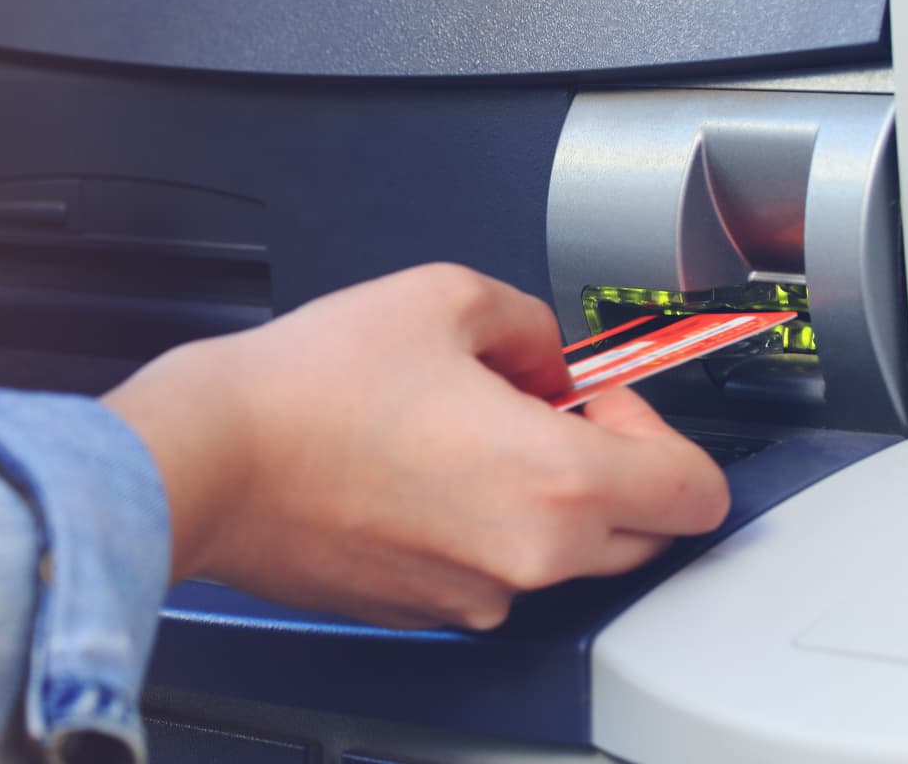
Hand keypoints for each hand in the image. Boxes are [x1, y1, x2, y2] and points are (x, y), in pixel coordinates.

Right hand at [103, 263, 729, 629]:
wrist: (210, 459)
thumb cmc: (308, 390)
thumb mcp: (444, 296)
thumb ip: (530, 322)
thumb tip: (544, 353)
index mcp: (557, 483)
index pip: (697, 494)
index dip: (661, 433)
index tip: (600, 402)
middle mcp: (528, 558)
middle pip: (638, 532)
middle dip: (606, 466)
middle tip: (536, 410)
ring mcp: (474, 595)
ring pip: (558, 554)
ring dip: (539, 496)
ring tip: (459, 434)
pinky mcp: (423, 610)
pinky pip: (489, 572)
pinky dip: (477, 527)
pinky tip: (416, 470)